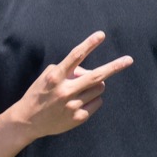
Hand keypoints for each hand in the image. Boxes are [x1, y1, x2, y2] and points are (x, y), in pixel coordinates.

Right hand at [8, 31, 132, 138]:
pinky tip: (79, 102)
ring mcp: (73, 105)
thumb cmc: (40, 93)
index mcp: (56, 77)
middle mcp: (65, 90)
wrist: (28, 121)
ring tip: (83, 88)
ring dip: (96, 84)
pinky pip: (97, 102)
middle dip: (115, 66)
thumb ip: (69, 70)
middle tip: (129, 59)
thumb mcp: (49, 76)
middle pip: (97, 75)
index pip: (75, 56)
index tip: (101, 35)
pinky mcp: (78, 118)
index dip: (89, 44)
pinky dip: (93, 99)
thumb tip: (90, 72)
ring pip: (99, 88)